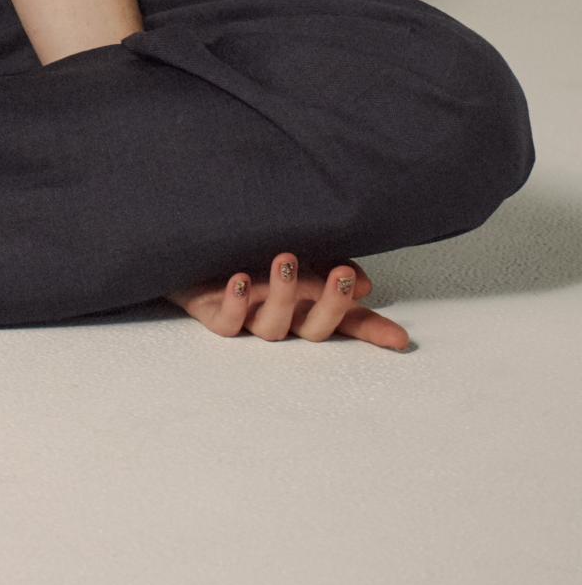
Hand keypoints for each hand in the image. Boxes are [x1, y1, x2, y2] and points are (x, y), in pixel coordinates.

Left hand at [164, 251, 410, 350]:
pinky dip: (234, 303)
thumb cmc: (243, 248)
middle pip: (314, 329)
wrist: (183, 245)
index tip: (401, 339)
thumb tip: (363, 283)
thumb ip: (326, 265)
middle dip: (333, 303)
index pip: (345, 321)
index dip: (372, 330)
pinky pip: (226, 322)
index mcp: (304, 303)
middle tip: (344, 273)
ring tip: (285, 259)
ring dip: (282, 294)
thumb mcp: (296, 251)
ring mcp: (247, 318)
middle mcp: (280, 316)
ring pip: (271, 326)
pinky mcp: (212, 315)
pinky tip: (238, 280)